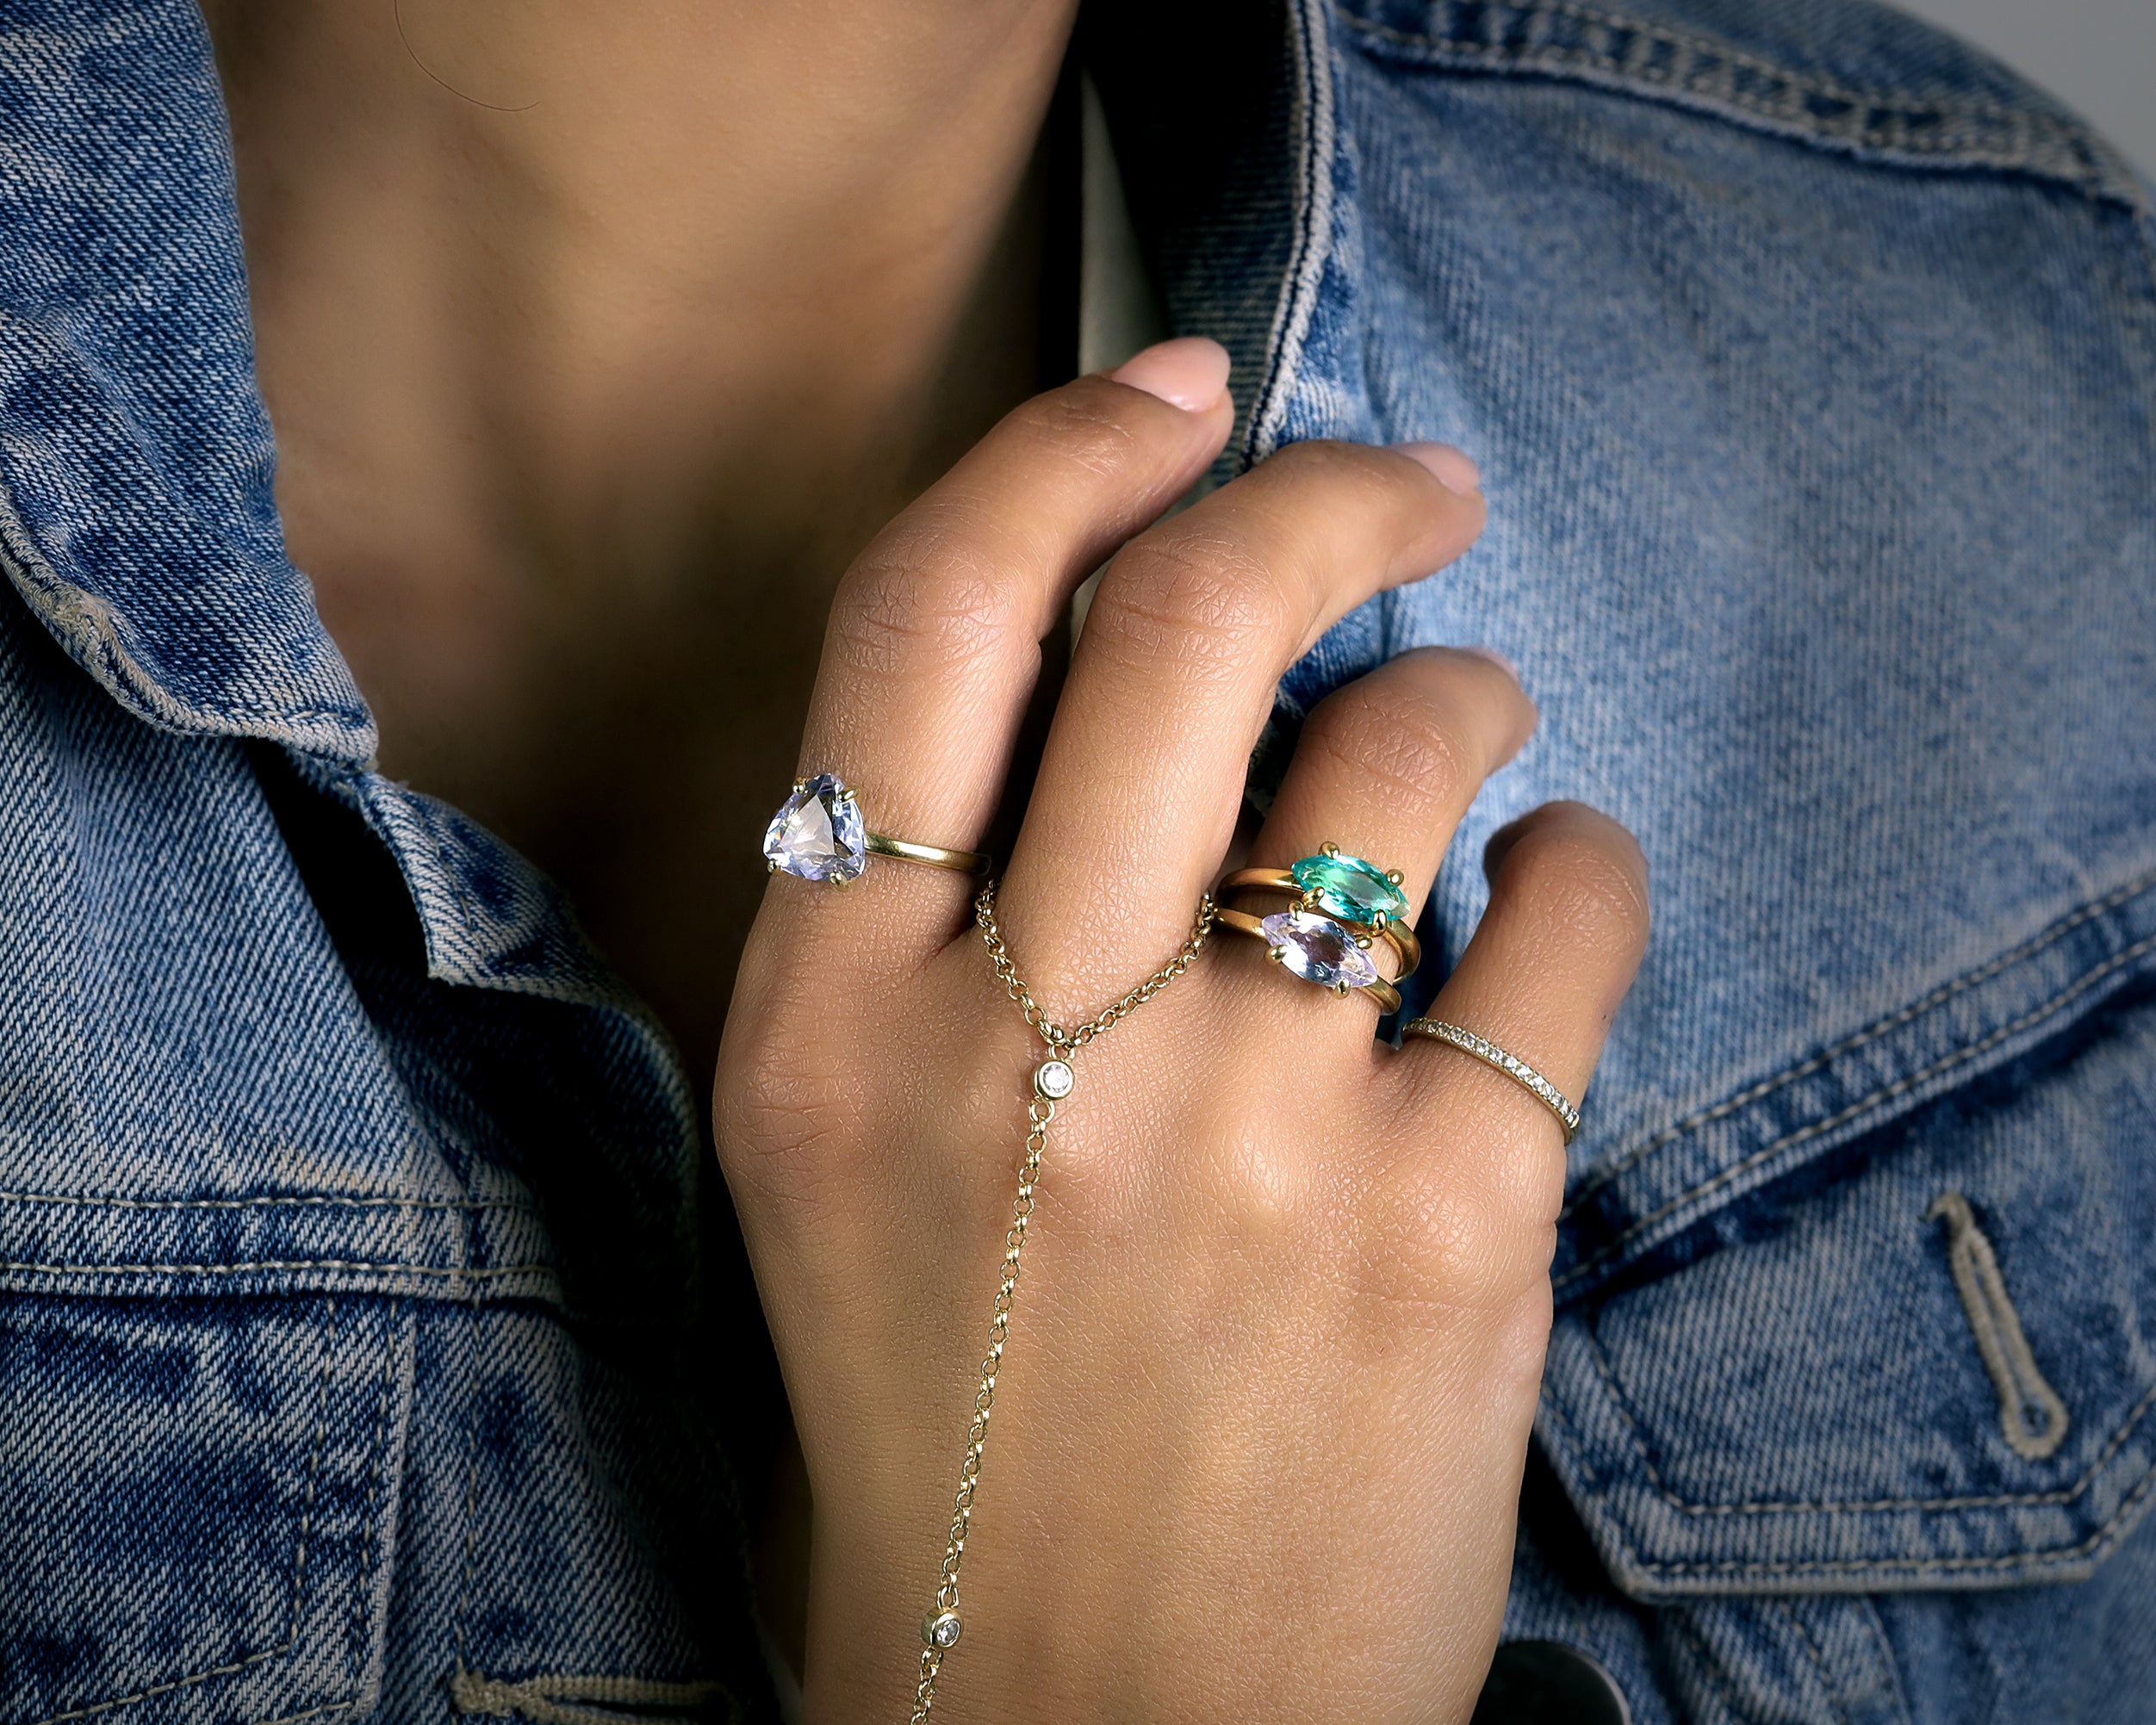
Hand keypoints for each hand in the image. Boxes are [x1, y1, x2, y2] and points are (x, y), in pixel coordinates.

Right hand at [715, 338, 1649, 1722]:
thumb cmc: (961, 1436)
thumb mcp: (834, 1169)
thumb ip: (921, 929)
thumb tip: (1110, 665)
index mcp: (827, 1028)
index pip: (923, 621)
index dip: (1066, 450)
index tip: (1182, 383)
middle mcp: (1018, 1053)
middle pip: (1185, 615)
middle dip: (1328, 487)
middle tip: (1412, 481)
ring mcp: (1240, 1135)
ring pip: (1399, 742)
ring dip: (1465, 691)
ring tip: (1476, 737)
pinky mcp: (1444, 1231)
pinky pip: (1565, 920)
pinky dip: (1579, 868)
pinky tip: (1543, 901)